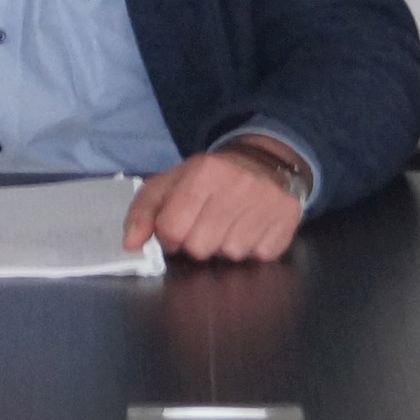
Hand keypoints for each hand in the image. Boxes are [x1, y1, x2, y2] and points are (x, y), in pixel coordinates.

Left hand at [126, 145, 305, 262]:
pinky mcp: (287, 222)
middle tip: (204, 225)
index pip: (171, 228)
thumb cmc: (210, 178)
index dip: (168, 235)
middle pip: (199, 247)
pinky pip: (258, 256)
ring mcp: (267, 204)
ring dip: (224, 246)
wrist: (263, 162)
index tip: (176, 228)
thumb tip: (131, 244)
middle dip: (196, 243)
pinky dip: (251, 248)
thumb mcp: (171, 182)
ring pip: (229, 255)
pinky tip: (250, 228)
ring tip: (229, 224)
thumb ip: (143, 211)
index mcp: (204, 172)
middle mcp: (238, 185)